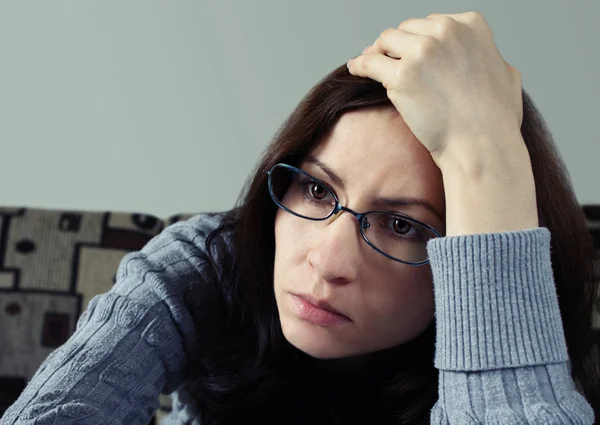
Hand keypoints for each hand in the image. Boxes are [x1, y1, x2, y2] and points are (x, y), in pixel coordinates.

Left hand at [346, 12, 523, 168]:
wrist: (481, 145)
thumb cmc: (495, 120)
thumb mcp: (506, 76)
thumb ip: (493, 59)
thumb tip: (490, 60)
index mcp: (471, 25)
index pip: (432, 23)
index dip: (418, 39)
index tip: (410, 52)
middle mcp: (446, 31)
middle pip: (406, 30)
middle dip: (396, 45)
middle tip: (386, 59)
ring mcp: (422, 51)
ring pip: (386, 41)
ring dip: (377, 52)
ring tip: (370, 63)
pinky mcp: (401, 74)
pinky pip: (369, 62)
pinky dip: (360, 64)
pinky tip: (355, 69)